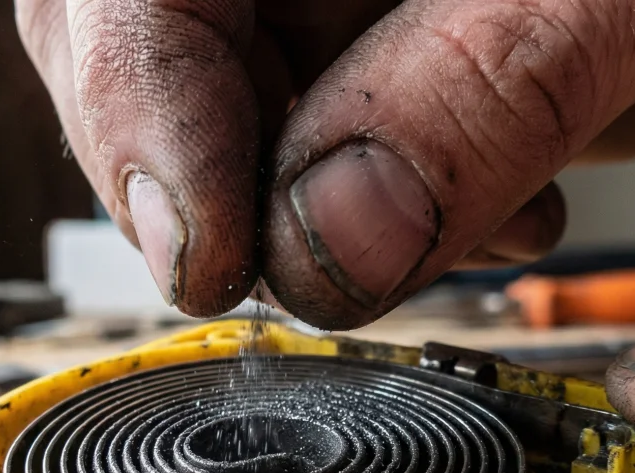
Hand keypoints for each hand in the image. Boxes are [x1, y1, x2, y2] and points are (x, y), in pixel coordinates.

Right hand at [17, 0, 634, 325]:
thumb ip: (476, 90)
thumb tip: (325, 241)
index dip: (135, 103)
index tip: (207, 255)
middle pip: (145, 43)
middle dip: (211, 172)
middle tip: (282, 267)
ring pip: (232, 113)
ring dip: (310, 211)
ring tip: (456, 228)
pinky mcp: (401, 53)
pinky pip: (324, 148)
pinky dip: (385, 216)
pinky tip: (500, 208)